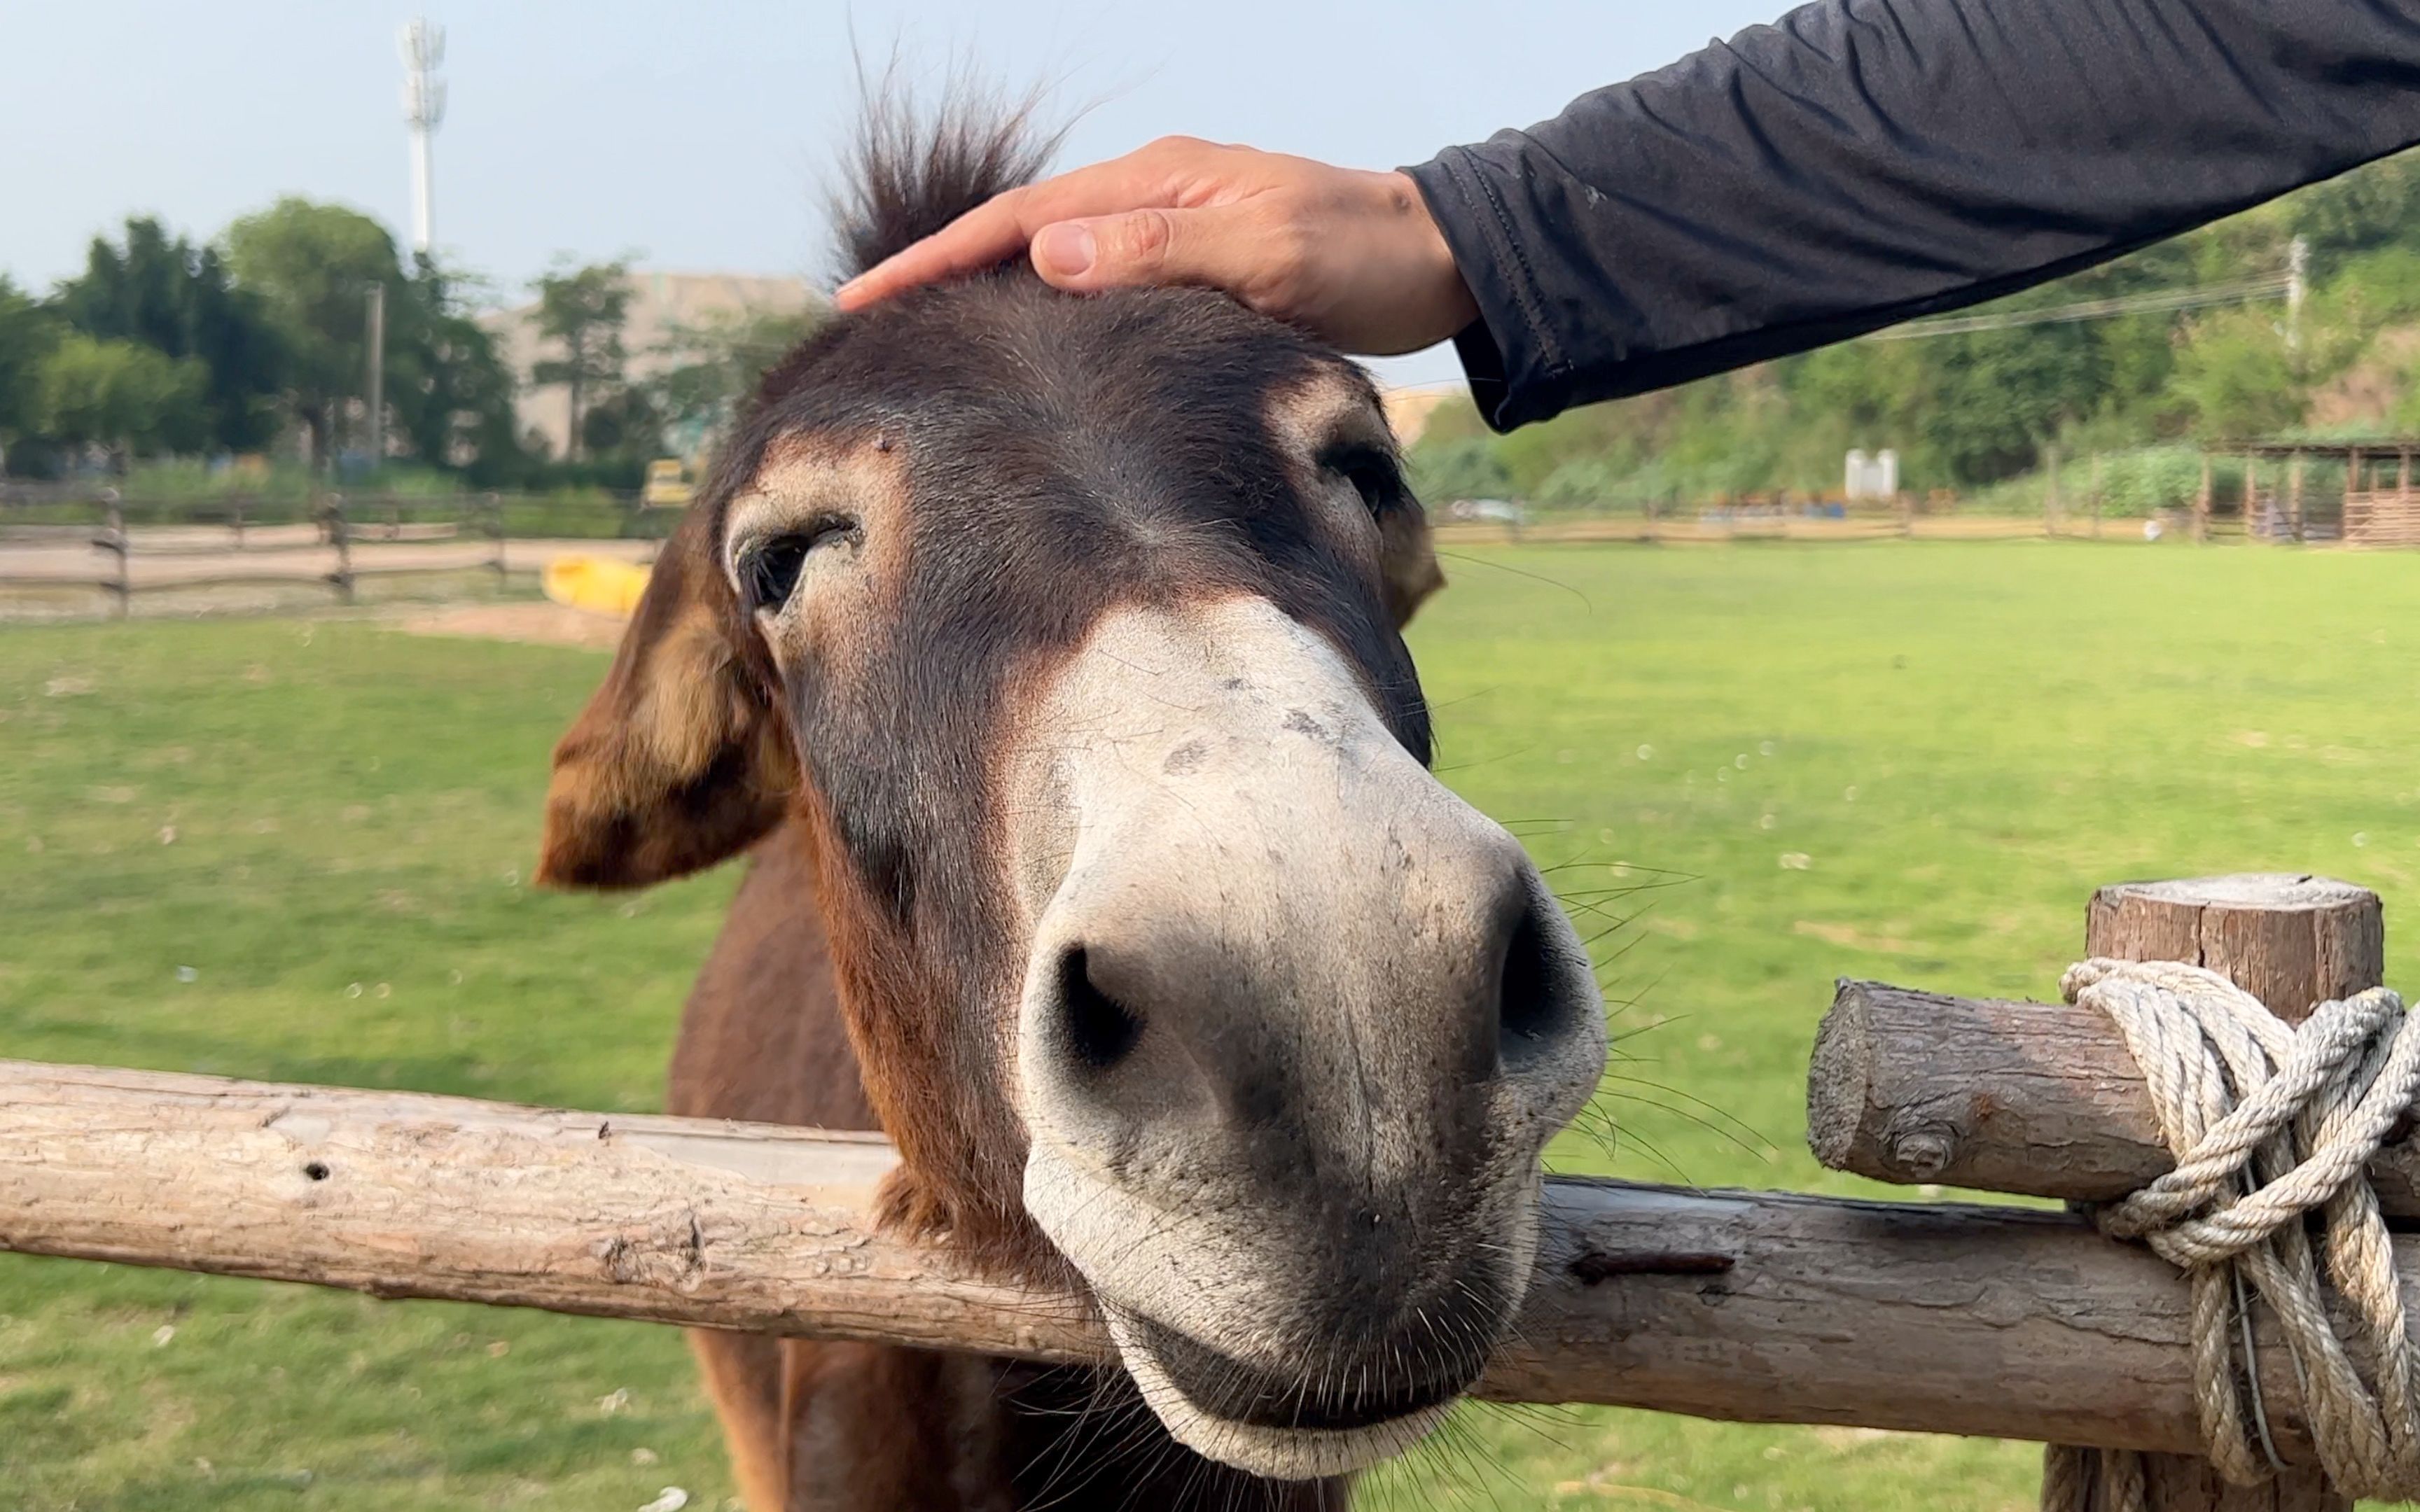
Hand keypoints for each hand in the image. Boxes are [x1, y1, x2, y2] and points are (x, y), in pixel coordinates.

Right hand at [833, 137, 1479, 355]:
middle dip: (941, 275)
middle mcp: (1151, 198)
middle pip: (1020, 236)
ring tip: (922, 348)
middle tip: (865, 330)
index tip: (865, 299)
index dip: (939, 260)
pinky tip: (1025, 357)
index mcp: (1156, 183)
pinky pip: (1097, 291)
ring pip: (1053, 265)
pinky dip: (1047, 317)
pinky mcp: (1193, 272)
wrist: (1439, 259)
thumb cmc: (1365, 254)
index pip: (1021, 220)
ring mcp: (1170, 233)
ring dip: (988, 299)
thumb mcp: (1270, 252)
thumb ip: (1163, 251)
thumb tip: (1049, 255)